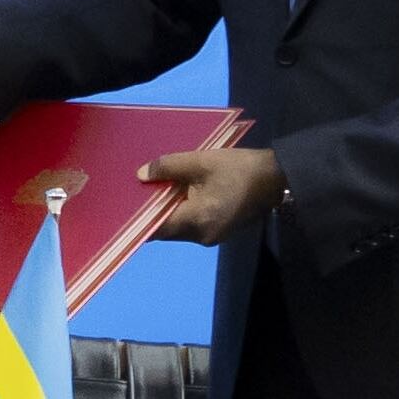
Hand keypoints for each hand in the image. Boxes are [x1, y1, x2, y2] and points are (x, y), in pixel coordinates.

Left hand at [145, 146, 286, 245]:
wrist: (276, 178)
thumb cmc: (239, 169)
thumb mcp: (202, 161)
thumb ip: (169, 167)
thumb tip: (141, 175)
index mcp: (197, 220)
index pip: (156, 228)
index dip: (137, 219)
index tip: (122, 207)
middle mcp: (202, 236)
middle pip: (166, 229)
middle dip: (151, 212)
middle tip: (135, 192)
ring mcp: (212, 237)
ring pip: (179, 227)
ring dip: (167, 211)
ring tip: (154, 188)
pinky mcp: (219, 231)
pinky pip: (192, 225)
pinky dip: (182, 211)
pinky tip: (177, 193)